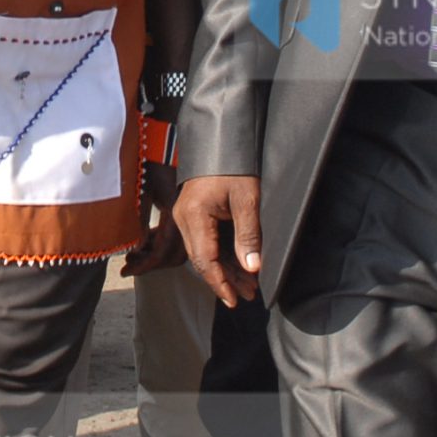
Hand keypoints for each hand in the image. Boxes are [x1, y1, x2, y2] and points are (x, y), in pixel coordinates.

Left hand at [122, 163, 185, 276]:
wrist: (163, 136)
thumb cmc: (150, 159)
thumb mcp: (140, 188)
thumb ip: (138, 220)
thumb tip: (136, 249)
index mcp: (176, 213)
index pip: (164, 251)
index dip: (146, 265)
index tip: (129, 271)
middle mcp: (185, 216)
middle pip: (175, 254)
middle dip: (152, 263)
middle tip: (131, 266)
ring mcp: (186, 213)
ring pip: (177, 246)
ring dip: (156, 255)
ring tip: (135, 256)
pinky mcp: (183, 208)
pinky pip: (175, 234)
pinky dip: (160, 242)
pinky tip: (145, 241)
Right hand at [173, 173, 262, 305]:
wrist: (221, 135)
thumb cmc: (234, 163)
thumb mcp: (247, 199)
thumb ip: (248, 235)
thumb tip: (251, 268)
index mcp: (193, 216)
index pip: (204, 260)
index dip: (219, 283)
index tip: (234, 300)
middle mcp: (184, 219)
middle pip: (203, 259)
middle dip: (226, 279)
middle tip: (249, 295)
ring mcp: (187, 216)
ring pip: (205, 252)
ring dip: (226, 269)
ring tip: (249, 285)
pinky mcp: (194, 212)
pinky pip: (206, 240)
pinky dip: (223, 254)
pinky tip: (240, 264)